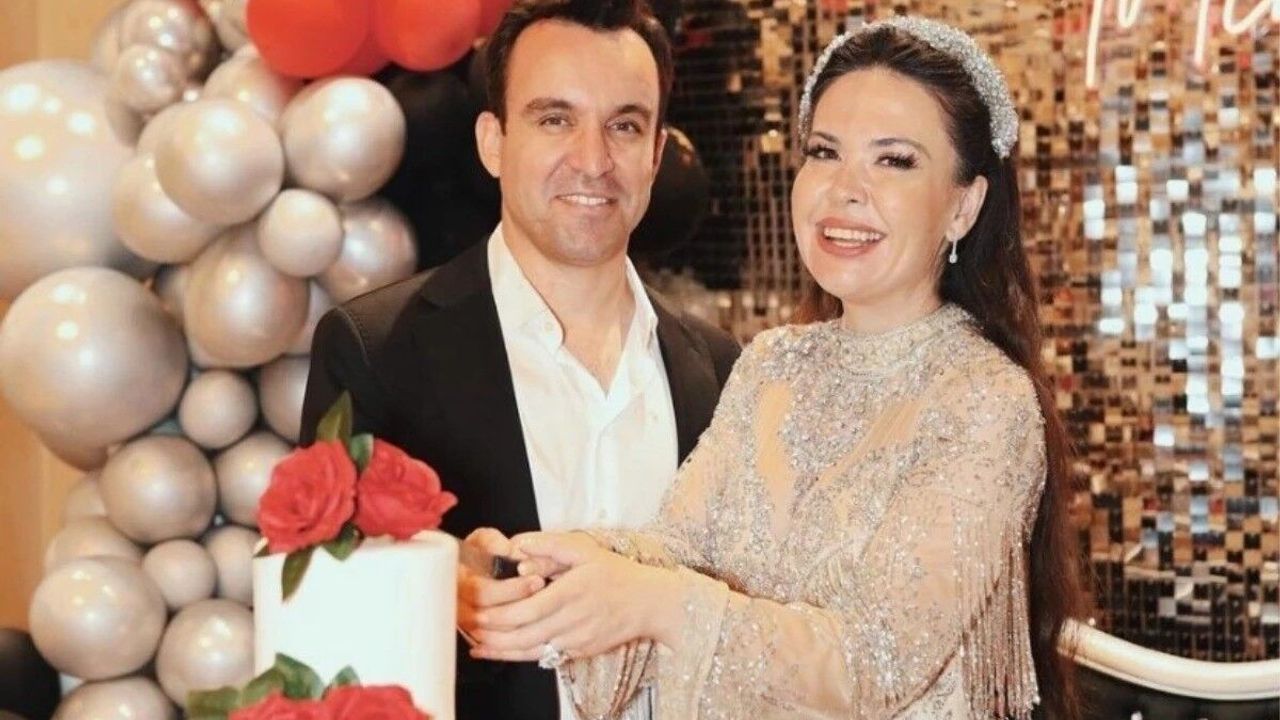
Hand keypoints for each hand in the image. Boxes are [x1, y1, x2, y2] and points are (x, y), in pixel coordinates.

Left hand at [467, 531, 682, 662]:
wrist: (648, 604)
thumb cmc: (616, 574)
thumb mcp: (586, 550)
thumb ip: (550, 544)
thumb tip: (518, 543)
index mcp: (571, 592)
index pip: (528, 609)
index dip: (499, 614)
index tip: (478, 611)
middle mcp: (572, 620)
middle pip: (524, 634)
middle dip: (493, 635)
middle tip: (470, 627)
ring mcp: (576, 640)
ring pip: (531, 651)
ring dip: (501, 651)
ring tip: (477, 646)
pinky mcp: (578, 652)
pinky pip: (543, 658)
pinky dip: (518, 657)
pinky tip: (500, 653)